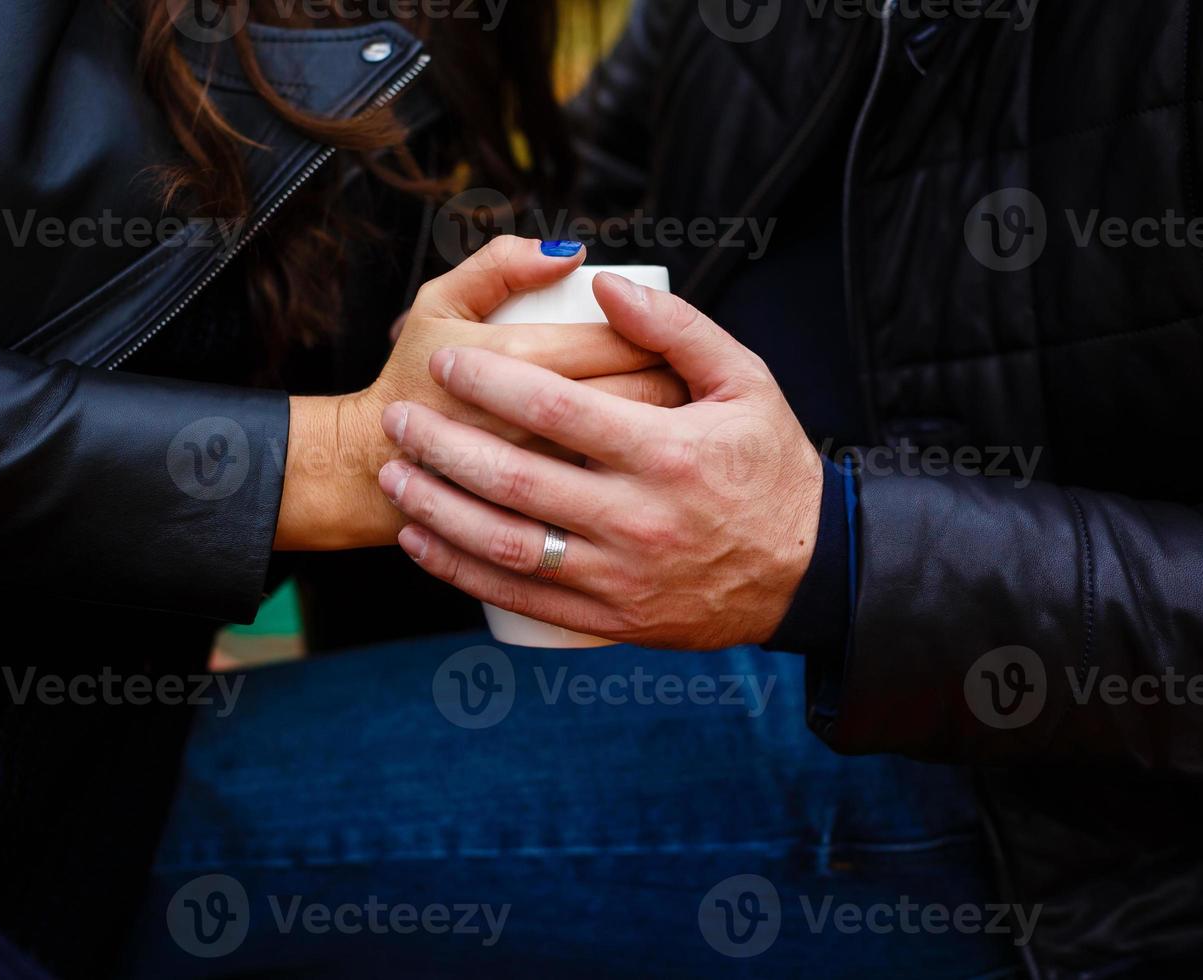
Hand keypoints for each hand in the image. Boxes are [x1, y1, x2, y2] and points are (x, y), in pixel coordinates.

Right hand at [274, 239, 687, 549]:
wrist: (369, 472)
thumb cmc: (410, 380)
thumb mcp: (438, 305)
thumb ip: (499, 265)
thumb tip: (571, 253)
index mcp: (517, 359)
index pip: (620, 340)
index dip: (651, 334)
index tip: (653, 334)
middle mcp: (538, 424)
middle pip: (643, 393)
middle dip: (671, 379)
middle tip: (674, 371)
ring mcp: (544, 483)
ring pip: (638, 451)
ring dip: (666, 428)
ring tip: (666, 414)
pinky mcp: (544, 523)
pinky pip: (613, 499)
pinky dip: (637, 481)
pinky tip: (642, 468)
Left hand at [375, 273, 822, 648]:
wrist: (808, 574)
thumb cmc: (771, 468)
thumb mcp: (746, 382)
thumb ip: (677, 329)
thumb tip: (603, 284)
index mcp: (667, 452)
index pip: (556, 408)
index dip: (489, 381)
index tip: (446, 363)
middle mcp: (637, 518)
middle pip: (514, 477)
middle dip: (441, 443)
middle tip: (399, 417)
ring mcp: (621, 576)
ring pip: (505, 543)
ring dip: (436, 509)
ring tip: (393, 476)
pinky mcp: (611, 619)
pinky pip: (520, 597)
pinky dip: (461, 570)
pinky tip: (421, 541)